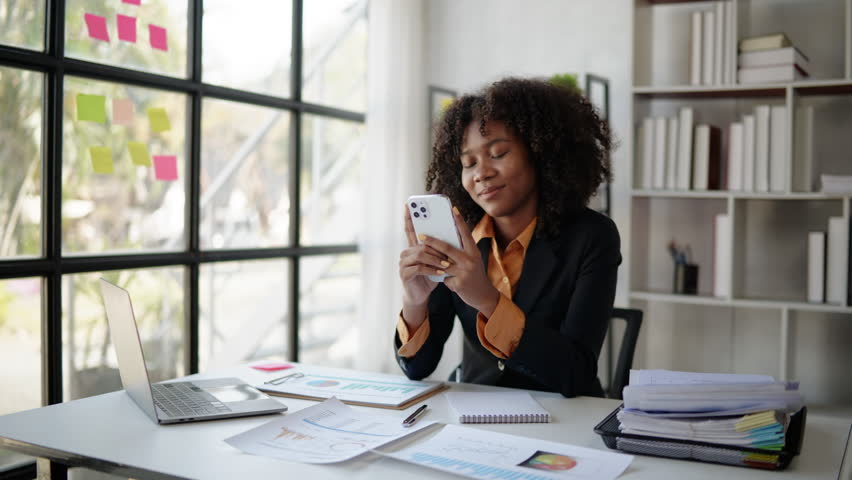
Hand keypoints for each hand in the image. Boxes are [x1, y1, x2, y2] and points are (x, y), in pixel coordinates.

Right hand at [399, 204, 442, 324]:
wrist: (420, 295)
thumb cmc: (430, 275)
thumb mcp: (437, 260)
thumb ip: (440, 248)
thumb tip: (454, 232)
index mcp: (414, 247)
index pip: (410, 229)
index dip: (409, 217)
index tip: (408, 204)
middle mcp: (406, 252)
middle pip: (421, 243)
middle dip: (436, 244)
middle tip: (448, 245)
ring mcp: (403, 263)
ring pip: (420, 254)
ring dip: (436, 258)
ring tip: (448, 264)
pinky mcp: (405, 274)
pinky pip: (419, 268)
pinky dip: (431, 269)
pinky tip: (441, 272)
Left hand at [417, 207, 499, 315]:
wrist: (483, 295)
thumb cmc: (474, 274)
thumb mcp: (471, 260)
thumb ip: (461, 251)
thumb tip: (444, 239)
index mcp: (474, 252)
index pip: (466, 234)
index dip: (459, 221)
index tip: (452, 209)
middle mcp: (470, 261)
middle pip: (448, 248)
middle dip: (432, 241)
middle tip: (421, 235)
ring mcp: (464, 273)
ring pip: (442, 263)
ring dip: (430, 259)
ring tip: (420, 252)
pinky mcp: (458, 283)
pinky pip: (443, 277)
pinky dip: (439, 276)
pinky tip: (440, 278)